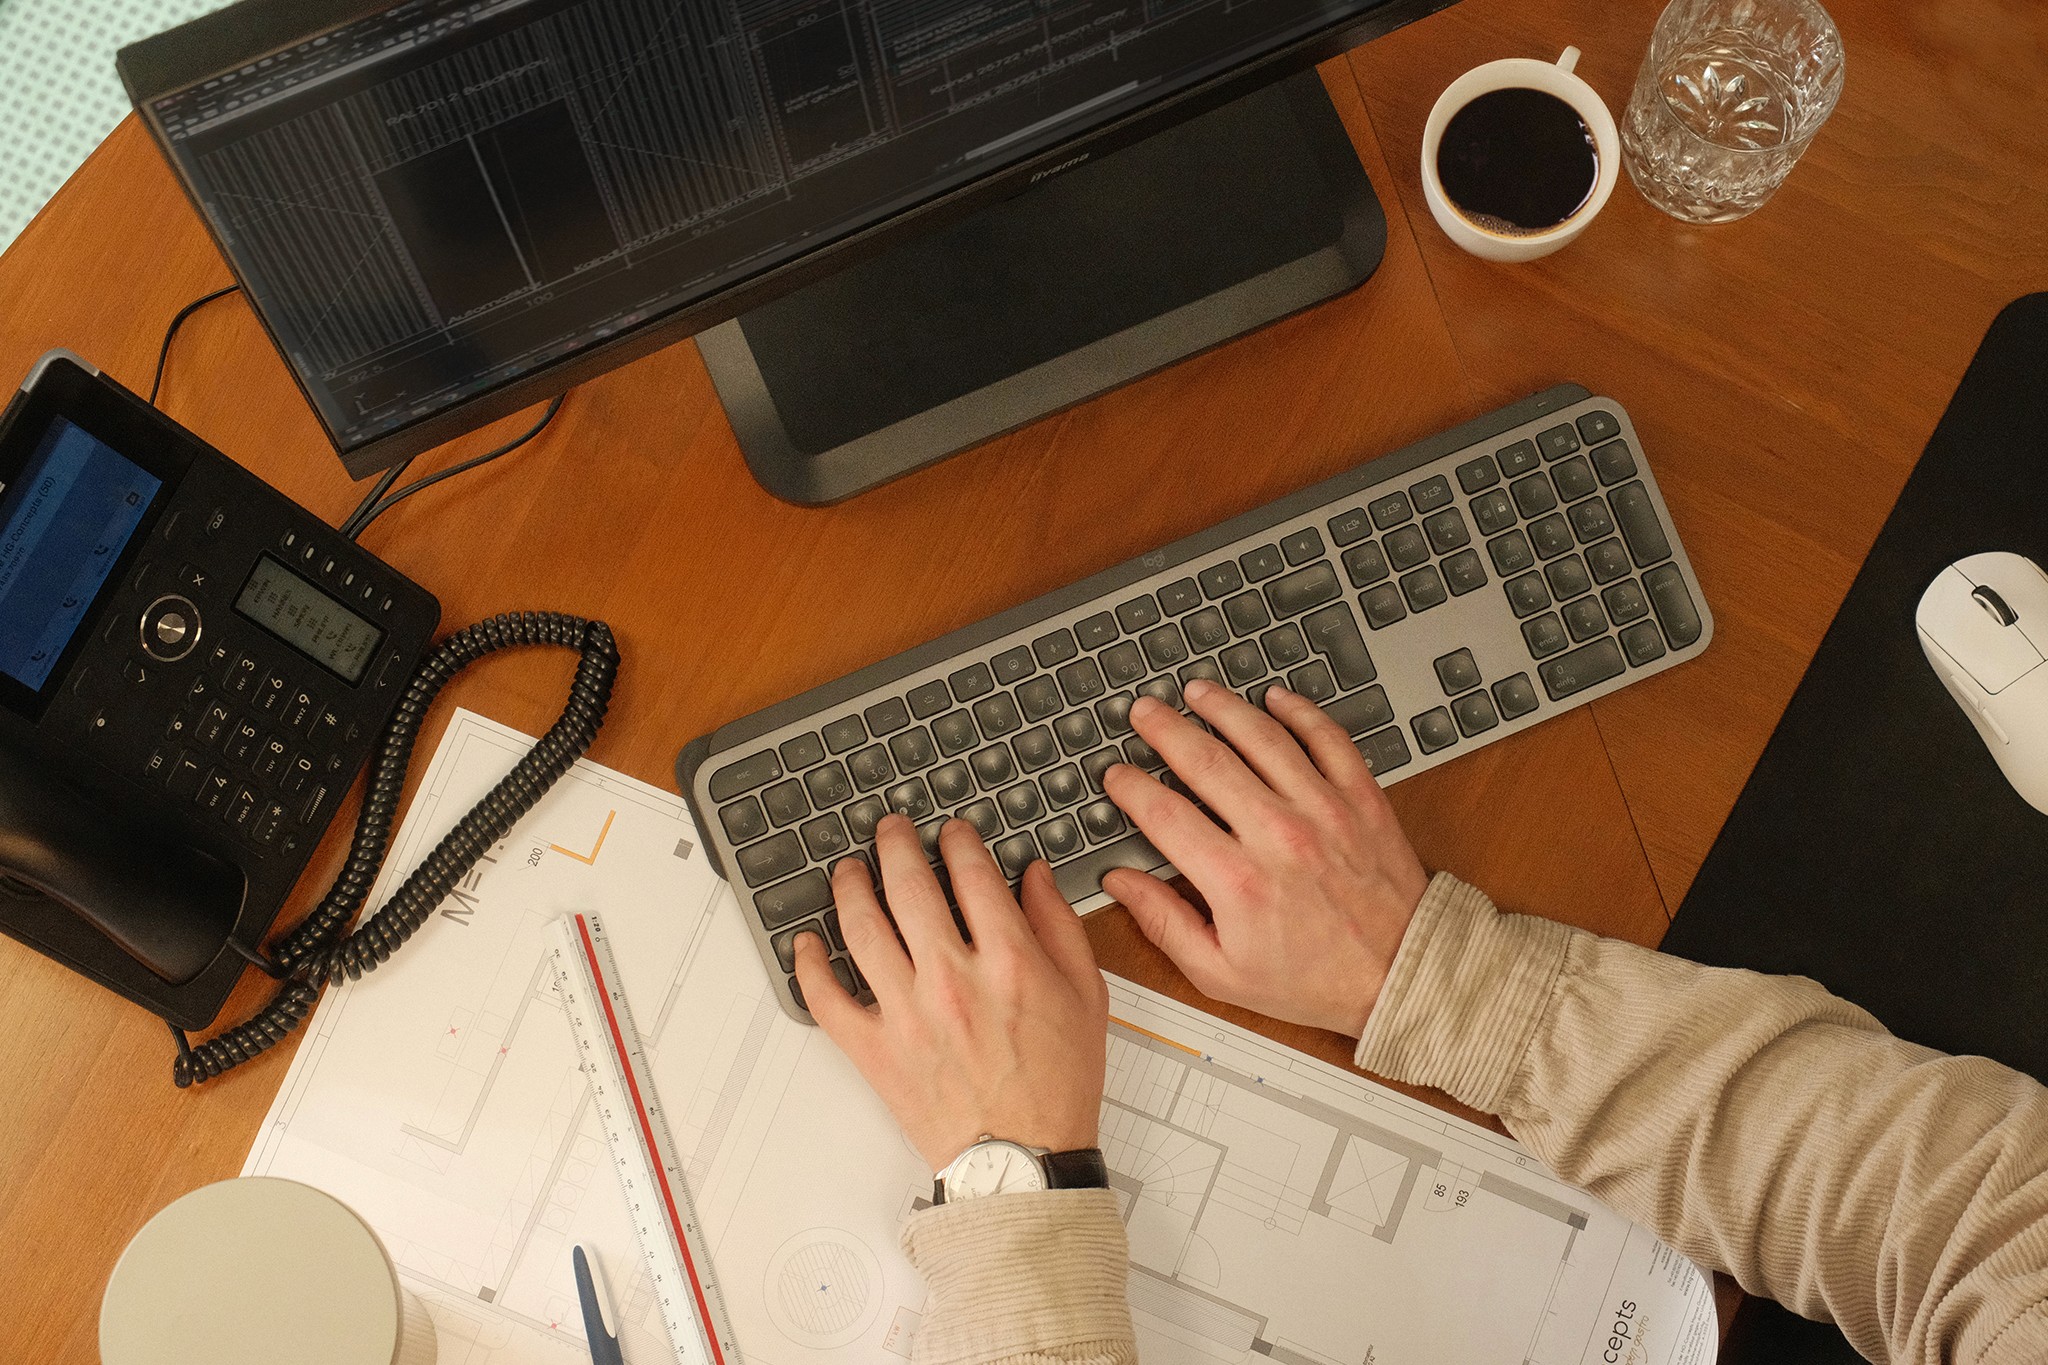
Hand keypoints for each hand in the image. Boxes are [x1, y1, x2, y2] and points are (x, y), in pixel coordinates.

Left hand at [793, 814, 1108, 1170]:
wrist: (1023, 1160)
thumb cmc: (1057, 1085)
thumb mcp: (1086, 995)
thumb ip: (1060, 926)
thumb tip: (1034, 877)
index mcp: (1008, 962)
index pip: (972, 875)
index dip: (959, 842)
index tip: (952, 833)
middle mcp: (952, 980)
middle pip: (909, 887)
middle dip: (896, 846)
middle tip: (890, 831)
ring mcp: (907, 1014)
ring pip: (862, 929)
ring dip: (850, 888)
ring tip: (849, 871)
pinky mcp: (875, 1050)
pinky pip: (826, 1000)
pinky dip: (809, 966)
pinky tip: (806, 942)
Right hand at [1100, 680, 1428, 1038]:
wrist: (1400, 976)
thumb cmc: (1314, 980)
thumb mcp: (1222, 973)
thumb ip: (1164, 924)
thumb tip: (1121, 883)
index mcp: (1237, 881)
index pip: (1165, 815)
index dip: (1132, 788)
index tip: (1117, 775)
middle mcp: (1277, 836)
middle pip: (1206, 762)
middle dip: (1166, 730)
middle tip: (1144, 713)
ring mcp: (1322, 810)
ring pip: (1263, 739)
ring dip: (1224, 708)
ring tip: (1198, 693)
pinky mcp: (1360, 799)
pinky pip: (1328, 739)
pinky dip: (1300, 713)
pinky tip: (1276, 699)